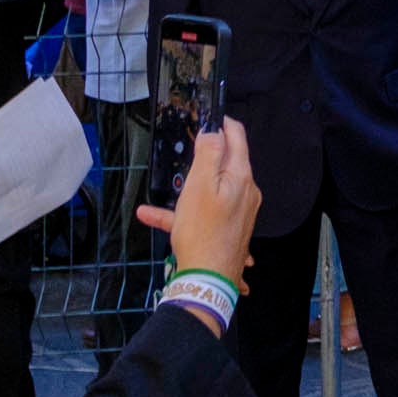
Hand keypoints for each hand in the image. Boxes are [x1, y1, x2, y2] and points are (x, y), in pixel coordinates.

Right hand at [136, 120, 257, 285]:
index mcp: (241, 177)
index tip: (208, 115)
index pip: (237, 138)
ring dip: (186, 188)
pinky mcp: (227, 229)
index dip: (222, 123)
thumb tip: (214, 130)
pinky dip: (181, 212)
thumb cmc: (203, 232)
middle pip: (226, 163)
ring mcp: (238, 212)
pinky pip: (203, 213)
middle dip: (205, 155)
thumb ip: (208, 154)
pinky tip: (151, 216)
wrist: (208, 280)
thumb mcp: (200, 186)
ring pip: (210, 190)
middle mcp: (245, 192)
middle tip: (187, 149)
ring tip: (166, 187)